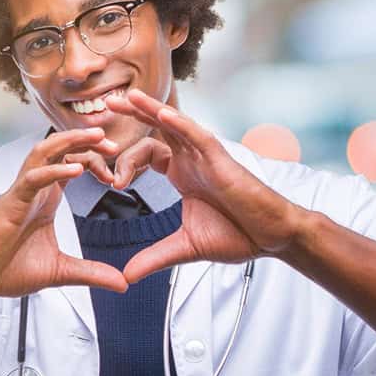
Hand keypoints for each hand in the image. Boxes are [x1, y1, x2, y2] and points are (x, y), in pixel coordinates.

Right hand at [0, 127, 128, 298]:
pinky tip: (75, 169)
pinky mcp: (10, 203)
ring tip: (96, 138)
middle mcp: (36, 189)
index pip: (73, 163)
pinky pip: (33, 179)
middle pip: (61, 149)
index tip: (117, 174)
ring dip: (70, 141)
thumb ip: (91, 273)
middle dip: (87, 140)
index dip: (96, 160)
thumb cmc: (6, 268)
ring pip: (45, 153)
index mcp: (47, 198)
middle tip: (114, 142)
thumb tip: (122, 284)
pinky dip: (53, 171)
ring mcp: (23, 193)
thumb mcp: (60, 271)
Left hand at [105, 89, 304, 282]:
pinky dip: (179, 123)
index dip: (126, 163)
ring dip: (150, 109)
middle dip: (132, 115)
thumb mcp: (184, 247)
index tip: (113, 183)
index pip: (147, 154)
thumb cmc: (237, 236)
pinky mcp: (220, 159)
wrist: (270, 239)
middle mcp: (191, 159)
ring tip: (126, 98)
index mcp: (182, 174)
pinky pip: (197, 135)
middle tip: (106, 105)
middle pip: (156, 129)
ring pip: (174, 124)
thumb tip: (126, 276)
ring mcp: (205, 156)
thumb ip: (154, 258)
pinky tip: (161, 113)